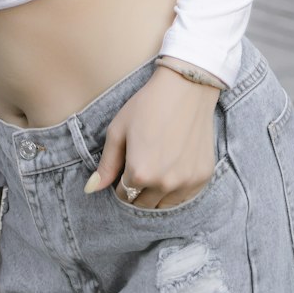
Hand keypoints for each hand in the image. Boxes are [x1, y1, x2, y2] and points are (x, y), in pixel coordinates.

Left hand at [84, 68, 220, 208]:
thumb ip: (106, 164)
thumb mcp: (119, 130)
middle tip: (142, 164)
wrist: (186, 88)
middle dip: (138, 189)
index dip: (121, 181)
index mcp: (140, 173)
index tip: (127, 164)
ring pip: (164, 204)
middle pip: (143, 204)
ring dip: (157, 192)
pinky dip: (177, 188)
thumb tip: (91, 190)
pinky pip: (184, 197)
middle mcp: (164, 183)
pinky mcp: (203, 177)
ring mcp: (186, 182)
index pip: (123, 195)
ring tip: (157, 165)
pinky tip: (175, 166)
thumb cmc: (147, 105)